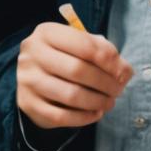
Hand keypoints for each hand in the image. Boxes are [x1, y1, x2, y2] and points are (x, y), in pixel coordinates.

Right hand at [17, 21, 131, 129]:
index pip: (85, 45)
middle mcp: (32, 55)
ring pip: (71, 95)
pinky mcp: (27, 103)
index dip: (110, 60)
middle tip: (118, 90)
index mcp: (46, 33)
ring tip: (108, 102)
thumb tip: (123, 72)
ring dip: (98, 102)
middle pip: (78, 70)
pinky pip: (62, 116)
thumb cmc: (65, 58)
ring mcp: (27, 79)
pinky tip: (95, 112)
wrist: (35, 77)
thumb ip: (105, 52)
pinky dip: (85, 117)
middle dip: (106, 83)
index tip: (123, 72)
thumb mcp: (81, 46)